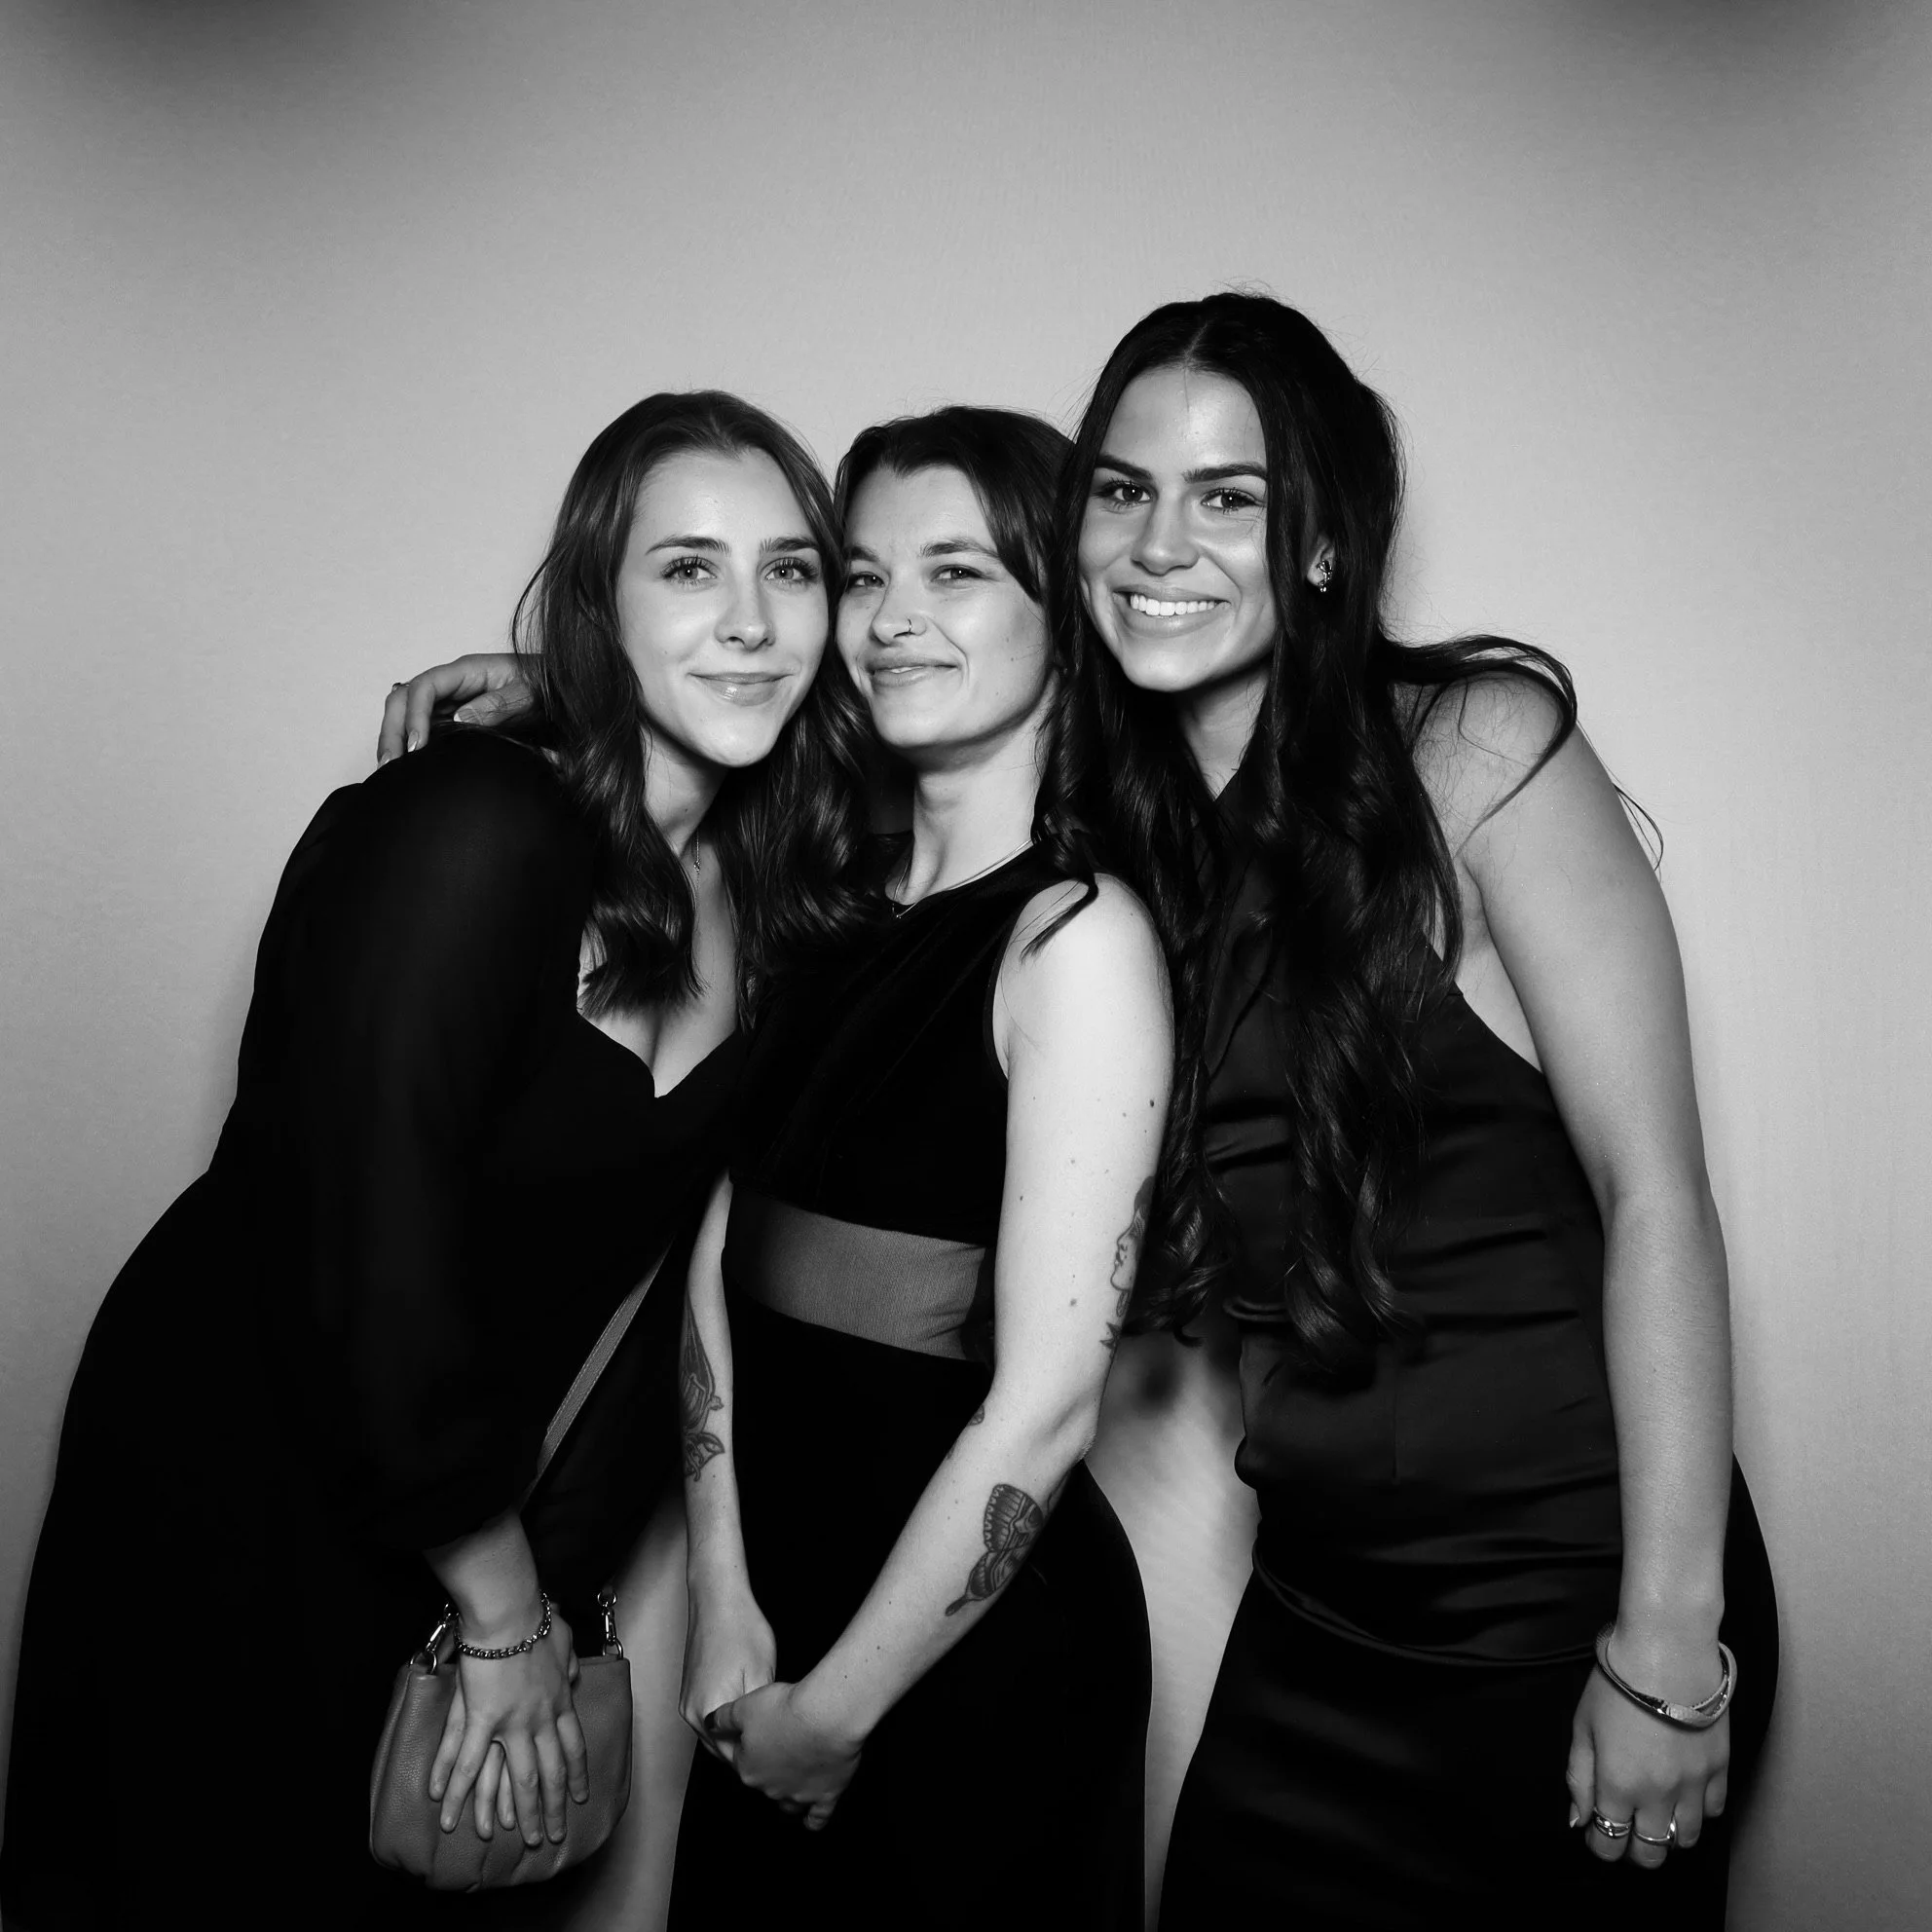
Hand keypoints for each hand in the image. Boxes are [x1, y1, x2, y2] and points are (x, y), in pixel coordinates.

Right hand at [377, 653, 530, 764]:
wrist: (557, 692)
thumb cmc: (545, 686)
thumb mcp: (529, 693)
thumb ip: (499, 704)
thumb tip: (461, 718)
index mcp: (467, 671)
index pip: (425, 686)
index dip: (415, 714)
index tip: (418, 746)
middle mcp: (451, 684)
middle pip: (404, 699)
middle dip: (392, 729)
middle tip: (390, 764)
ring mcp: (449, 700)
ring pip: (406, 713)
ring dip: (394, 738)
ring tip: (390, 770)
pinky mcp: (452, 717)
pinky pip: (423, 727)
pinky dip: (410, 744)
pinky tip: (408, 766)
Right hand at [428, 1604, 588, 1848]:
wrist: (510, 1611)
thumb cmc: (536, 1619)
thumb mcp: (565, 1642)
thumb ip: (567, 1665)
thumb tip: (573, 1676)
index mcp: (560, 1702)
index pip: (574, 1748)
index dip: (576, 1776)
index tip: (578, 1798)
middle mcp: (540, 1720)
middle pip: (549, 1774)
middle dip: (550, 1809)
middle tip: (552, 1837)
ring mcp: (512, 1723)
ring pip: (516, 1780)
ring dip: (515, 1813)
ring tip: (511, 1839)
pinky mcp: (481, 1719)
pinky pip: (468, 1762)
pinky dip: (458, 1790)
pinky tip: (449, 1813)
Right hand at [680, 1584, 777, 1764]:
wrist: (718, 1599)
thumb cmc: (740, 1628)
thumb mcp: (762, 1675)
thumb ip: (759, 1718)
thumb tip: (768, 1741)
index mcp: (708, 1713)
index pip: (734, 1758)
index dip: (761, 1762)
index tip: (782, 1762)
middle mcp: (692, 1713)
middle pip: (722, 1750)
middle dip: (749, 1754)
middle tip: (780, 1755)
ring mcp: (688, 1703)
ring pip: (716, 1736)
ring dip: (739, 1740)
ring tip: (769, 1737)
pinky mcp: (691, 1692)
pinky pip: (711, 1720)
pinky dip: (729, 1725)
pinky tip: (750, 1717)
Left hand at [707, 1679, 863, 1830]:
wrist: (825, 1718)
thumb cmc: (787, 1710)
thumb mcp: (745, 1705)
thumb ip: (723, 1717)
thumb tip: (710, 1723)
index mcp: (748, 1767)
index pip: (740, 1758)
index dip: (747, 1741)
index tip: (756, 1729)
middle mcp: (770, 1787)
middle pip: (764, 1779)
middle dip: (769, 1764)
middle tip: (780, 1741)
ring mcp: (798, 1794)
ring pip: (787, 1803)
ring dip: (786, 1794)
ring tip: (790, 1782)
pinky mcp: (825, 1796)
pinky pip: (817, 1816)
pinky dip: (813, 1818)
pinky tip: (811, 1819)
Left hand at [1568, 1632, 1730, 1870]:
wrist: (1667, 1653)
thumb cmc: (1617, 1685)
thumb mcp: (1583, 1726)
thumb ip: (1579, 1777)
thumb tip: (1580, 1821)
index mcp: (1618, 1786)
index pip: (1609, 1845)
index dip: (1600, 1845)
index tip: (1597, 1831)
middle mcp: (1658, 1796)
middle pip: (1650, 1855)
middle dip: (1634, 1849)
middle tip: (1627, 1827)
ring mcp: (1693, 1787)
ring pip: (1686, 1840)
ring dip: (1668, 1835)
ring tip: (1656, 1813)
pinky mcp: (1720, 1771)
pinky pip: (1713, 1812)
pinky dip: (1698, 1812)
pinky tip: (1684, 1794)